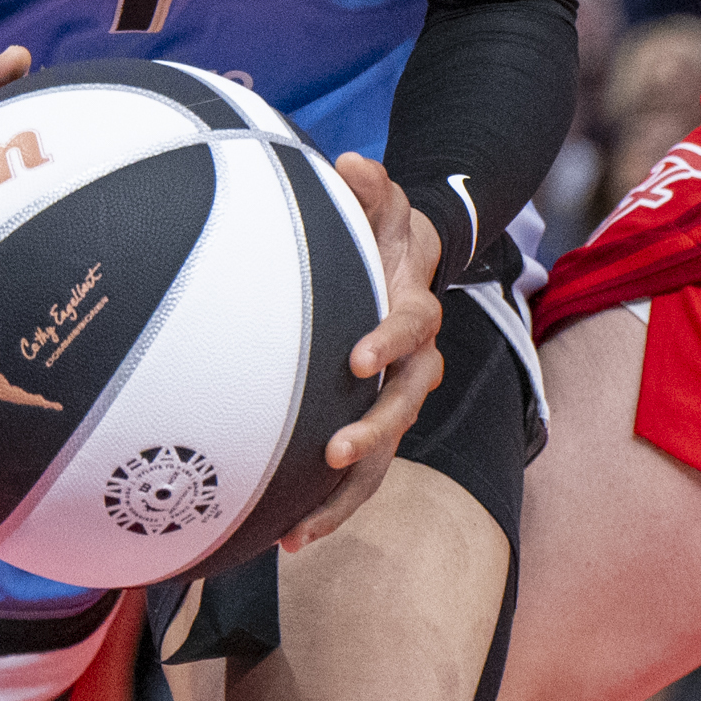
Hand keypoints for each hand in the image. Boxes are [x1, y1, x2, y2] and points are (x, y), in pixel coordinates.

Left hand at [284, 154, 446, 551]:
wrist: (406, 265)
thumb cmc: (383, 231)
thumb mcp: (383, 201)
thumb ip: (373, 184)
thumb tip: (353, 162)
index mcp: (415, 309)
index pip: (412, 328)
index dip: (390, 342)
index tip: (357, 357)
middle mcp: (415, 363)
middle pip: (405, 404)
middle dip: (374, 430)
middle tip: (334, 449)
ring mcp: (396, 401)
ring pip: (385, 455)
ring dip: (347, 493)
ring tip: (302, 528)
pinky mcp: (374, 427)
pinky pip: (360, 477)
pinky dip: (329, 507)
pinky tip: (286, 538)